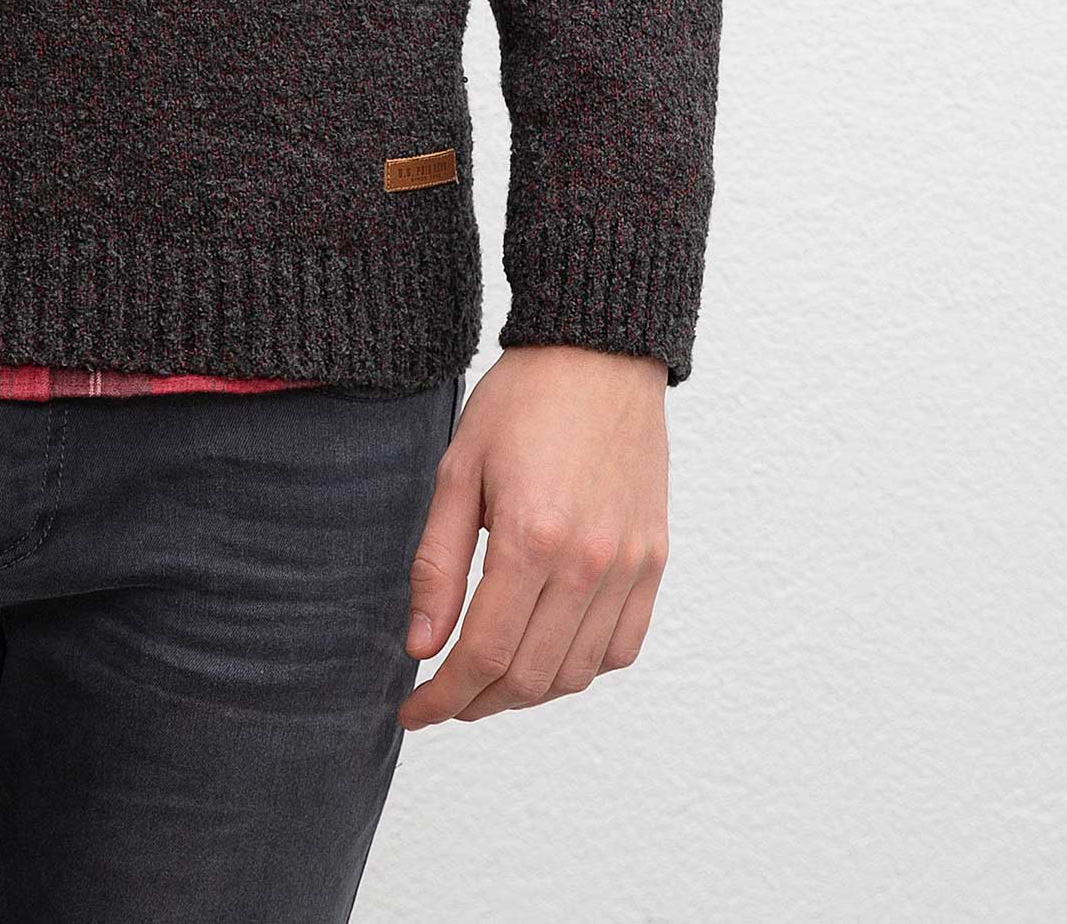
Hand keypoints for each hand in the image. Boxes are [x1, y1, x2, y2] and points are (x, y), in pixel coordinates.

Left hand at [398, 342, 669, 727]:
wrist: (598, 354)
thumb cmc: (521, 402)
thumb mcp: (458, 470)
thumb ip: (438, 564)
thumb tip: (421, 647)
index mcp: (532, 537)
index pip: (483, 653)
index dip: (442, 696)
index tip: (412, 712)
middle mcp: (589, 563)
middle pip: (529, 676)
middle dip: (477, 702)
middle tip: (442, 698)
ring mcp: (630, 566)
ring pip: (577, 673)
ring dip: (527, 691)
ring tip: (488, 679)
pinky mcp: (654, 560)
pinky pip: (622, 648)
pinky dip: (582, 667)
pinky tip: (547, 652)